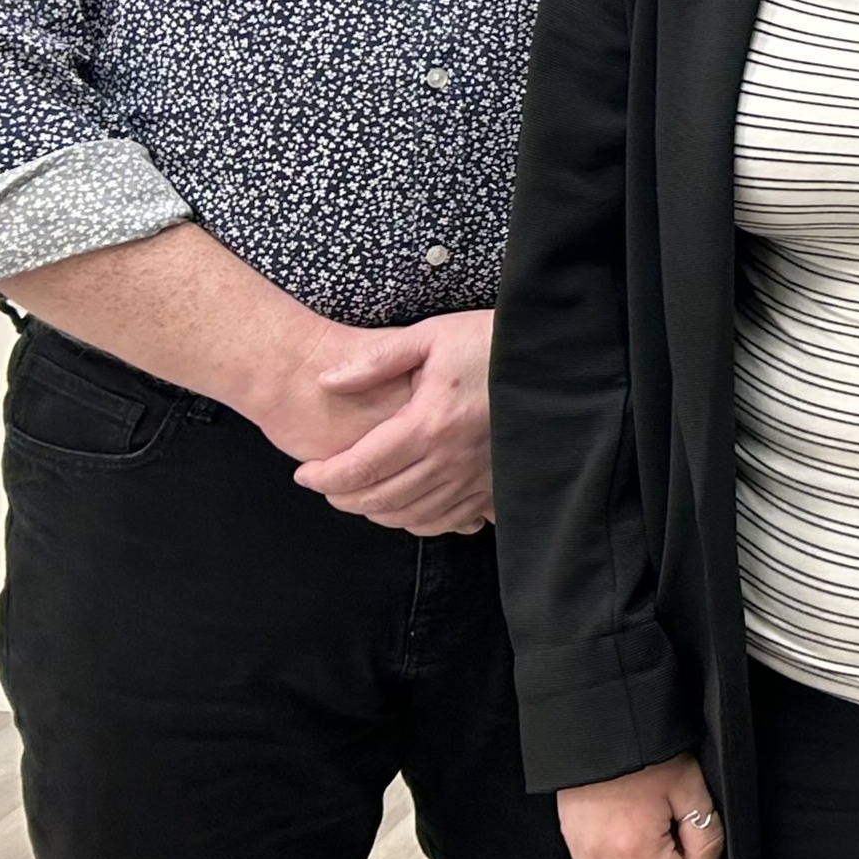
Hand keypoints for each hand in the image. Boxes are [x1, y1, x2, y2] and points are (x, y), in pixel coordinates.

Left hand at [288, 308, 495, 534]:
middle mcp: (451, 460)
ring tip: (358, 496)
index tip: (304, 474)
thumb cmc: (489, 343)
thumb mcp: (430, 336)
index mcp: (428, 423)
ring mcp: (476, 478)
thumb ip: (375, 360)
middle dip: (343, 498)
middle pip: (380, 499)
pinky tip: (406, 509)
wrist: (554, 360)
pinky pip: (450, 521)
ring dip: (377, 513)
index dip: (324, 477)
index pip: (361, 466)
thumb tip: (327, 381)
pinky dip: (419, 522)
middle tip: (325, 485)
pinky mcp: (496, 485)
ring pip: (412, 516)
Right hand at [559, 754, 721, 858]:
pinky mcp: (573, 847)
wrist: (600, 729)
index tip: (687, 841)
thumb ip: (705, 839)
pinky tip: (627, 839)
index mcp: (636, 847)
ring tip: (648, 835)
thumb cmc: (647, 754)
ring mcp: (584, 855)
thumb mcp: (690, 788)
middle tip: (669, 835)